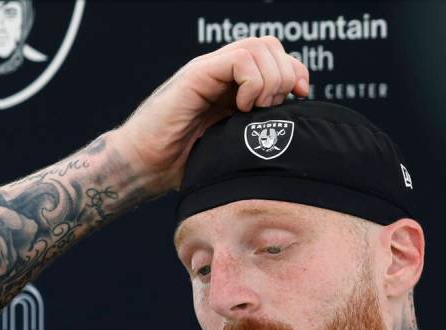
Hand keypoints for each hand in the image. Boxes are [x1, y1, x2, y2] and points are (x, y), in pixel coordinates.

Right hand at [115, 37, 308, 193]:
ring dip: (268, 81)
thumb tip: (292, 140)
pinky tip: (240, 108)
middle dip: (284, 77)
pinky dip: (251, 83)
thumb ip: (257, 136)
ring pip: (259, 48)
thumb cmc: (183, 165)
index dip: (296, 73)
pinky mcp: (197, 75)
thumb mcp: (233, 150)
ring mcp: (209, 71)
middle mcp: (222, 72)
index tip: (301, 99)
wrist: (144, 166)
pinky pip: (239, 60)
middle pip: (272, 46)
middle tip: (270, 110)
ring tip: (252, 110)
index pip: (278, 58)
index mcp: (233, 86)